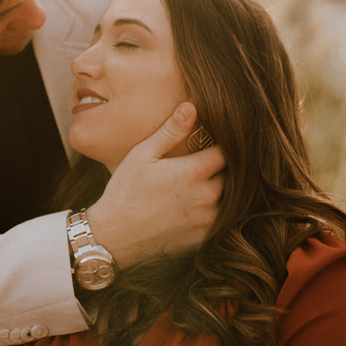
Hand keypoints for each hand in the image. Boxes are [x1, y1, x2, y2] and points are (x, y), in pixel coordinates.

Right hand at [88, 103, 222, 269]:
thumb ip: (170, 131)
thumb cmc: (125, 192)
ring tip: (204, 183)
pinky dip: (216, 211)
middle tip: (209, 161)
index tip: (214, 142)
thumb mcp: (142, 155)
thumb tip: (191, 107)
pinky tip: (198, 205)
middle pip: (232, 175)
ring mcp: (207, 220)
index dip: (222, 144)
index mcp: (194, 172)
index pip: (227, 151)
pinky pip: (222, 221)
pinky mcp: (203, 238)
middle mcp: (207, 197)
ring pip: (230, 199)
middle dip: (222, 167)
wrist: (114, 237)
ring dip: (222, 189)